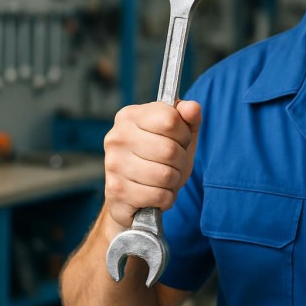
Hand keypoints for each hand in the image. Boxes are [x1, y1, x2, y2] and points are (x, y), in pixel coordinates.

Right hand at [103, 100, 200, 231]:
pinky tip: (157, 193)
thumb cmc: (158, 159)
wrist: (131, 195)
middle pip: (169, 150)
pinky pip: (159, 196)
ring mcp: (114, 164)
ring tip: (165, 179)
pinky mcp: (116, 191)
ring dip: (174, 181)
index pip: (170, 120)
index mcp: (130, 116)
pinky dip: (166, 198)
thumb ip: (189, 117)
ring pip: (165, 175)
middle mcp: (117, 137)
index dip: (183, 135)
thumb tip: (192, 108)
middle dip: (181, 161)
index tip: (179, 141)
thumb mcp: (178, 134)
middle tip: (174, 164)